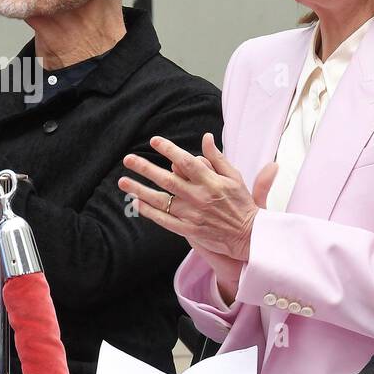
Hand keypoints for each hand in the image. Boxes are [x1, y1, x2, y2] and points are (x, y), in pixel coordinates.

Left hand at [118, 132, 275, 261]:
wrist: (250, 236)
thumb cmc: (243, 204)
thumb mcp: (235, 177)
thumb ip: (218, 158)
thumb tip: (206, 137)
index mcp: (212, 182)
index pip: (186, 162)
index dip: (169, 150)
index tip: (154, 140)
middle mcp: (200, 198)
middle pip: (167, 180)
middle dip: (145, 168)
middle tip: (128, 159)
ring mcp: (193, 216)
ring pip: (161, 201)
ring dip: (140, 190)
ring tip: (123, 182)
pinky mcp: (190, 231)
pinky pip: (165, 221)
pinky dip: (150, 212)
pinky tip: (137, 203)